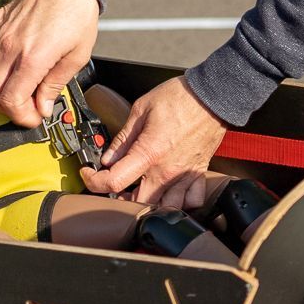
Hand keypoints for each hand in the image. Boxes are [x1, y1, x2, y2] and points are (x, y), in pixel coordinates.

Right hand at [0, 0, 97, 127]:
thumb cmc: (76, 14)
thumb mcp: (77, 56)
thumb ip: (56, 84)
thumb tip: (43, 107)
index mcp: (33, 58)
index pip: (11, 100)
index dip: (21, 116)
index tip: (33, 116)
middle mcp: (10, 47)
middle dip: (7, 107)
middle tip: (25, 105)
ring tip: (5, 88)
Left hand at [81, 77, 226, 205]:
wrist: (213, 95)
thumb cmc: (181, 98)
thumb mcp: (141, 109)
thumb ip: (123, 137)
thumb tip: (109, 156)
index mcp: (149, 152)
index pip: (114, 181)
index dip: (94, 181)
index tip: (90, 174)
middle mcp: (167, 170)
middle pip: (138, 204)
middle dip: (122, 199)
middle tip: (118, 185)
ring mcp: (185, 175)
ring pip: (166, 208)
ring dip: (151, 205)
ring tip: (142, 191)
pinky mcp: (199, 173)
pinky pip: (192, 201)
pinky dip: (181, 203)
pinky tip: (170, 193)